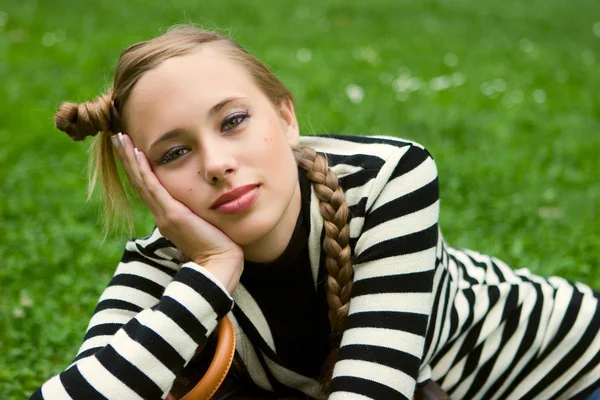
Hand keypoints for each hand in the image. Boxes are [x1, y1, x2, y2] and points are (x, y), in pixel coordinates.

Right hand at [113, 133, 243, 293]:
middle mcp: (161, 214)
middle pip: (139, 181)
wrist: (220, 265)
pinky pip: (153, 188)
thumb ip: (197, 214)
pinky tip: (138, 154)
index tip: (131, 149)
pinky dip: (144, 170)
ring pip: (141, 181)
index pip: (148, 187)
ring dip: (130, 158)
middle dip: (127, 158)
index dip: (137, 168)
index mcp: (168, 216)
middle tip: (117, 137)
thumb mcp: (204, 225)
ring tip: (120, 138)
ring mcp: (164, 215)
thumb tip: (200, 205)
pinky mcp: (173, 215)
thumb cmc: (218, 246)